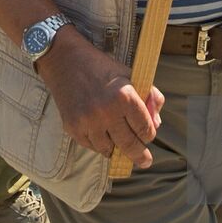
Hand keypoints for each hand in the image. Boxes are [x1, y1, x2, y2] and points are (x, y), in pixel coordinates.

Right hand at [37, 29, 163, 168]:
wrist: (65, 60)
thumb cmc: (101, 67)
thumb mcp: (130, 75)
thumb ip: (149, 96)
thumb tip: (156, 124)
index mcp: (124, 96)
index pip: (144, 128)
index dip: (149, 134)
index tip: (148, 135)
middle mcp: (106, 112)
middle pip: (129, 145)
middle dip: (140, 155)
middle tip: (145, 162)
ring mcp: (88, 122)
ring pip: (108, 149)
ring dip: (115, 147)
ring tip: (117, 141)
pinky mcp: (72, 127)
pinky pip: (90, 146)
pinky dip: (97, 143)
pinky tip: (100, 133)